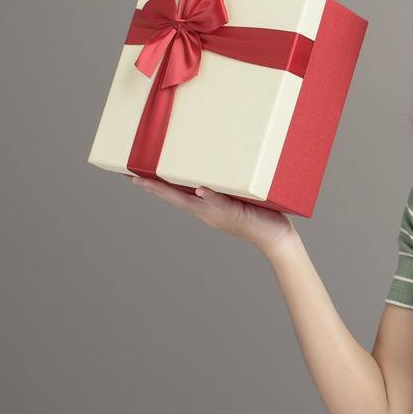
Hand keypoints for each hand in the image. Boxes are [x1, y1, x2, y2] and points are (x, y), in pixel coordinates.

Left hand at [127, 175, 297, 252]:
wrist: (277, 239)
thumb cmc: (258, 226)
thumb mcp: (236, 212)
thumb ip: (217, 201)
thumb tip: (199, 189)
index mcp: (205, 210)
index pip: (173, 196)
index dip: (154, 187)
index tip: (134, 178)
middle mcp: (206, 209)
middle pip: (175, 195)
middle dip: (156, 185)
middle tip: (136, 174)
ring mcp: (217, 208)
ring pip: (188, 194)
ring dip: (172, 185)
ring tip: (159, 175)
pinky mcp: (229, 206)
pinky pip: (206, 193)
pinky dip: (195, 185)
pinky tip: (198, 180)